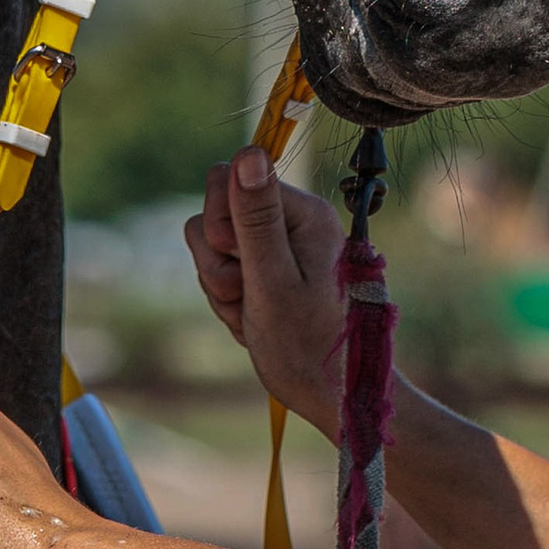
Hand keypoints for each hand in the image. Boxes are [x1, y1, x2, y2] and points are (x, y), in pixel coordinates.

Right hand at [185, 149, 348, 429]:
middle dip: (216, 259)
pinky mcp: (269, 270)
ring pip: (214, 245)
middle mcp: (294, 220)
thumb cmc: (309, 347)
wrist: (334, 396)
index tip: (239, 262)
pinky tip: (250, 322)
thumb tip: (248, 152)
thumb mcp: (273, 281)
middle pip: (216, 211)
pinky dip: (228, 299)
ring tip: (250, 316)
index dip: (220, 223)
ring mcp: (281, 246)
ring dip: (221, 286)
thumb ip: (256, 217)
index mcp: (304, 212)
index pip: (226, 178)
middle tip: (244, 296)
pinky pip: (223, 270)